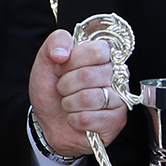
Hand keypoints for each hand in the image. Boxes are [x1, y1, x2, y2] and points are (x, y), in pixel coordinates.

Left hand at [29, 29, 125, 158]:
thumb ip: (55, 43)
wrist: (49, 123)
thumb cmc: (53, 92)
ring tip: (70, 104)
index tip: (64, 68)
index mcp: (103, 56)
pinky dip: (74, 120)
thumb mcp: (46, 62)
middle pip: (89, 75)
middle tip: (64, 90)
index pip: (96, 50)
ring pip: (88, 98)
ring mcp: (118, 98)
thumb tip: (63, 52)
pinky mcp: (116, 121)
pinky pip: (88, 119)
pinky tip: (76, 118)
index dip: (73, 61)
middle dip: (66, 85)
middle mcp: (115, 75)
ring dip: (69, 104)